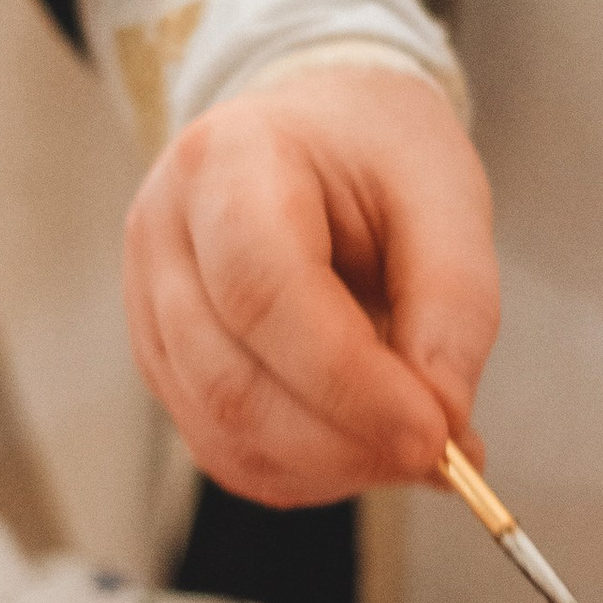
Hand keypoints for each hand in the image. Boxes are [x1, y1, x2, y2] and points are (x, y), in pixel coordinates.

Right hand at [122, 63, 499, 506]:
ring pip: (220, 430)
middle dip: (343, 441)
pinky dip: (300, 471)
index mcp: (226, 160)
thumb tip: (444, 429)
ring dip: (326, 466)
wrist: (315, 131)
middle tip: (438, 455)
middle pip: (229, 380)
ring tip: (408, 447)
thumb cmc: (377, 152)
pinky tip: (360, 448)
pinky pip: (220, 447)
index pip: (262, 293)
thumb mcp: (444, 194)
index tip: (435, 432)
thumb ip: (455, 307)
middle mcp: (163, 233)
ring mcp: (148, 304)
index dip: (348, 382)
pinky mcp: (163, 361)